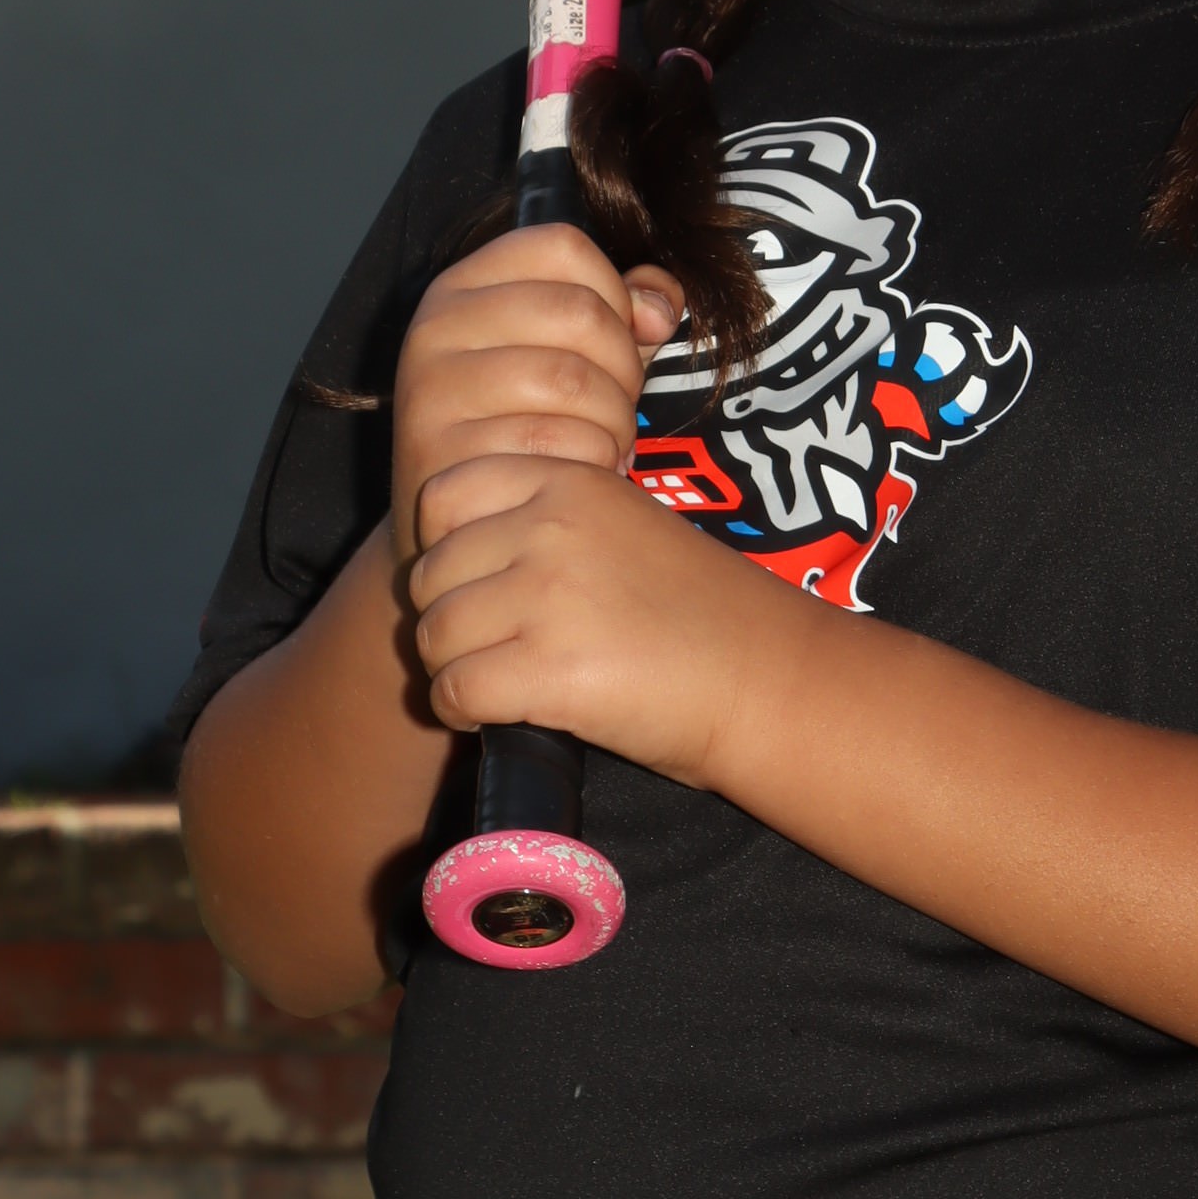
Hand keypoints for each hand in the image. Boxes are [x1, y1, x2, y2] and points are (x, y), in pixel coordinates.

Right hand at [391, 224, 682, 568]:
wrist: (454, 528)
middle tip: (615, 410)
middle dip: (624, 370)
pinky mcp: (440, 454)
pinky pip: (556, 447)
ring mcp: (432, 388)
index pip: (564, 246)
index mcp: (465, 284)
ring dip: (614, 425)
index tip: (614, 343)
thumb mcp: (570, 354)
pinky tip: (580, 479)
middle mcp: (436, 326)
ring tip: (603, 447)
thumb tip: (659, 308)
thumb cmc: (523, 429)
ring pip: (574, 381)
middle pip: (580, 312)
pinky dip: (592, 466)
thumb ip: (622, 310)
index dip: (614, 295)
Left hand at [404, 448, 810, 788]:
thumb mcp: (625, 526)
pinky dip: (459, 711)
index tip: (478, 583)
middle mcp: (550, 528)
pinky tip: (492, 717)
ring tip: (492, 684)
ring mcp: (548, 597)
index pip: (444, 494)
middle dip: (447, 617)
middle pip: (431, 574)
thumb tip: (458, 551)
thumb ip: (549, 520)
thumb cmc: (701, 613)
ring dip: (452, 669)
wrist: (766, 679)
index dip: (446, 547)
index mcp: (569, 481)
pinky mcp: (549, 670)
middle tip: (486, 646)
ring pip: (435, 635)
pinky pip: (454, 690)